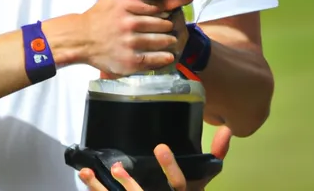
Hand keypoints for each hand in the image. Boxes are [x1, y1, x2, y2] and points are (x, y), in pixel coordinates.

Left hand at [79, 125, 232, 190]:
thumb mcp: (202, 181)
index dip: (170, 168)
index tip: (160, 147)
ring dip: (102, 188)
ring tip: (90, 172)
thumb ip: (215, 156)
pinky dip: (95, 188)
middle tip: (117, 166)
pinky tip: (85, 173)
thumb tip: (229, 130)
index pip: (178, 185)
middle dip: (130, 185)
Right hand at [80, 0, 193, 76]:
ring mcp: (130, 43)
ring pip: (158, 41)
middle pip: (159, 24)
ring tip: (172, 41)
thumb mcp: (111, 1)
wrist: (80, 39)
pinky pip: (152, 59)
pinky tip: (169, 56)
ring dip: (168, 40)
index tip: (168, 14)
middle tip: (172, 27)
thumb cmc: (95, 19)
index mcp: (126, 7)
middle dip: (168, 26)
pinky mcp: (130, 60)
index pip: (154, 8)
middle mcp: (129, 24)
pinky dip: (163, 57)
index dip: (164, 11)